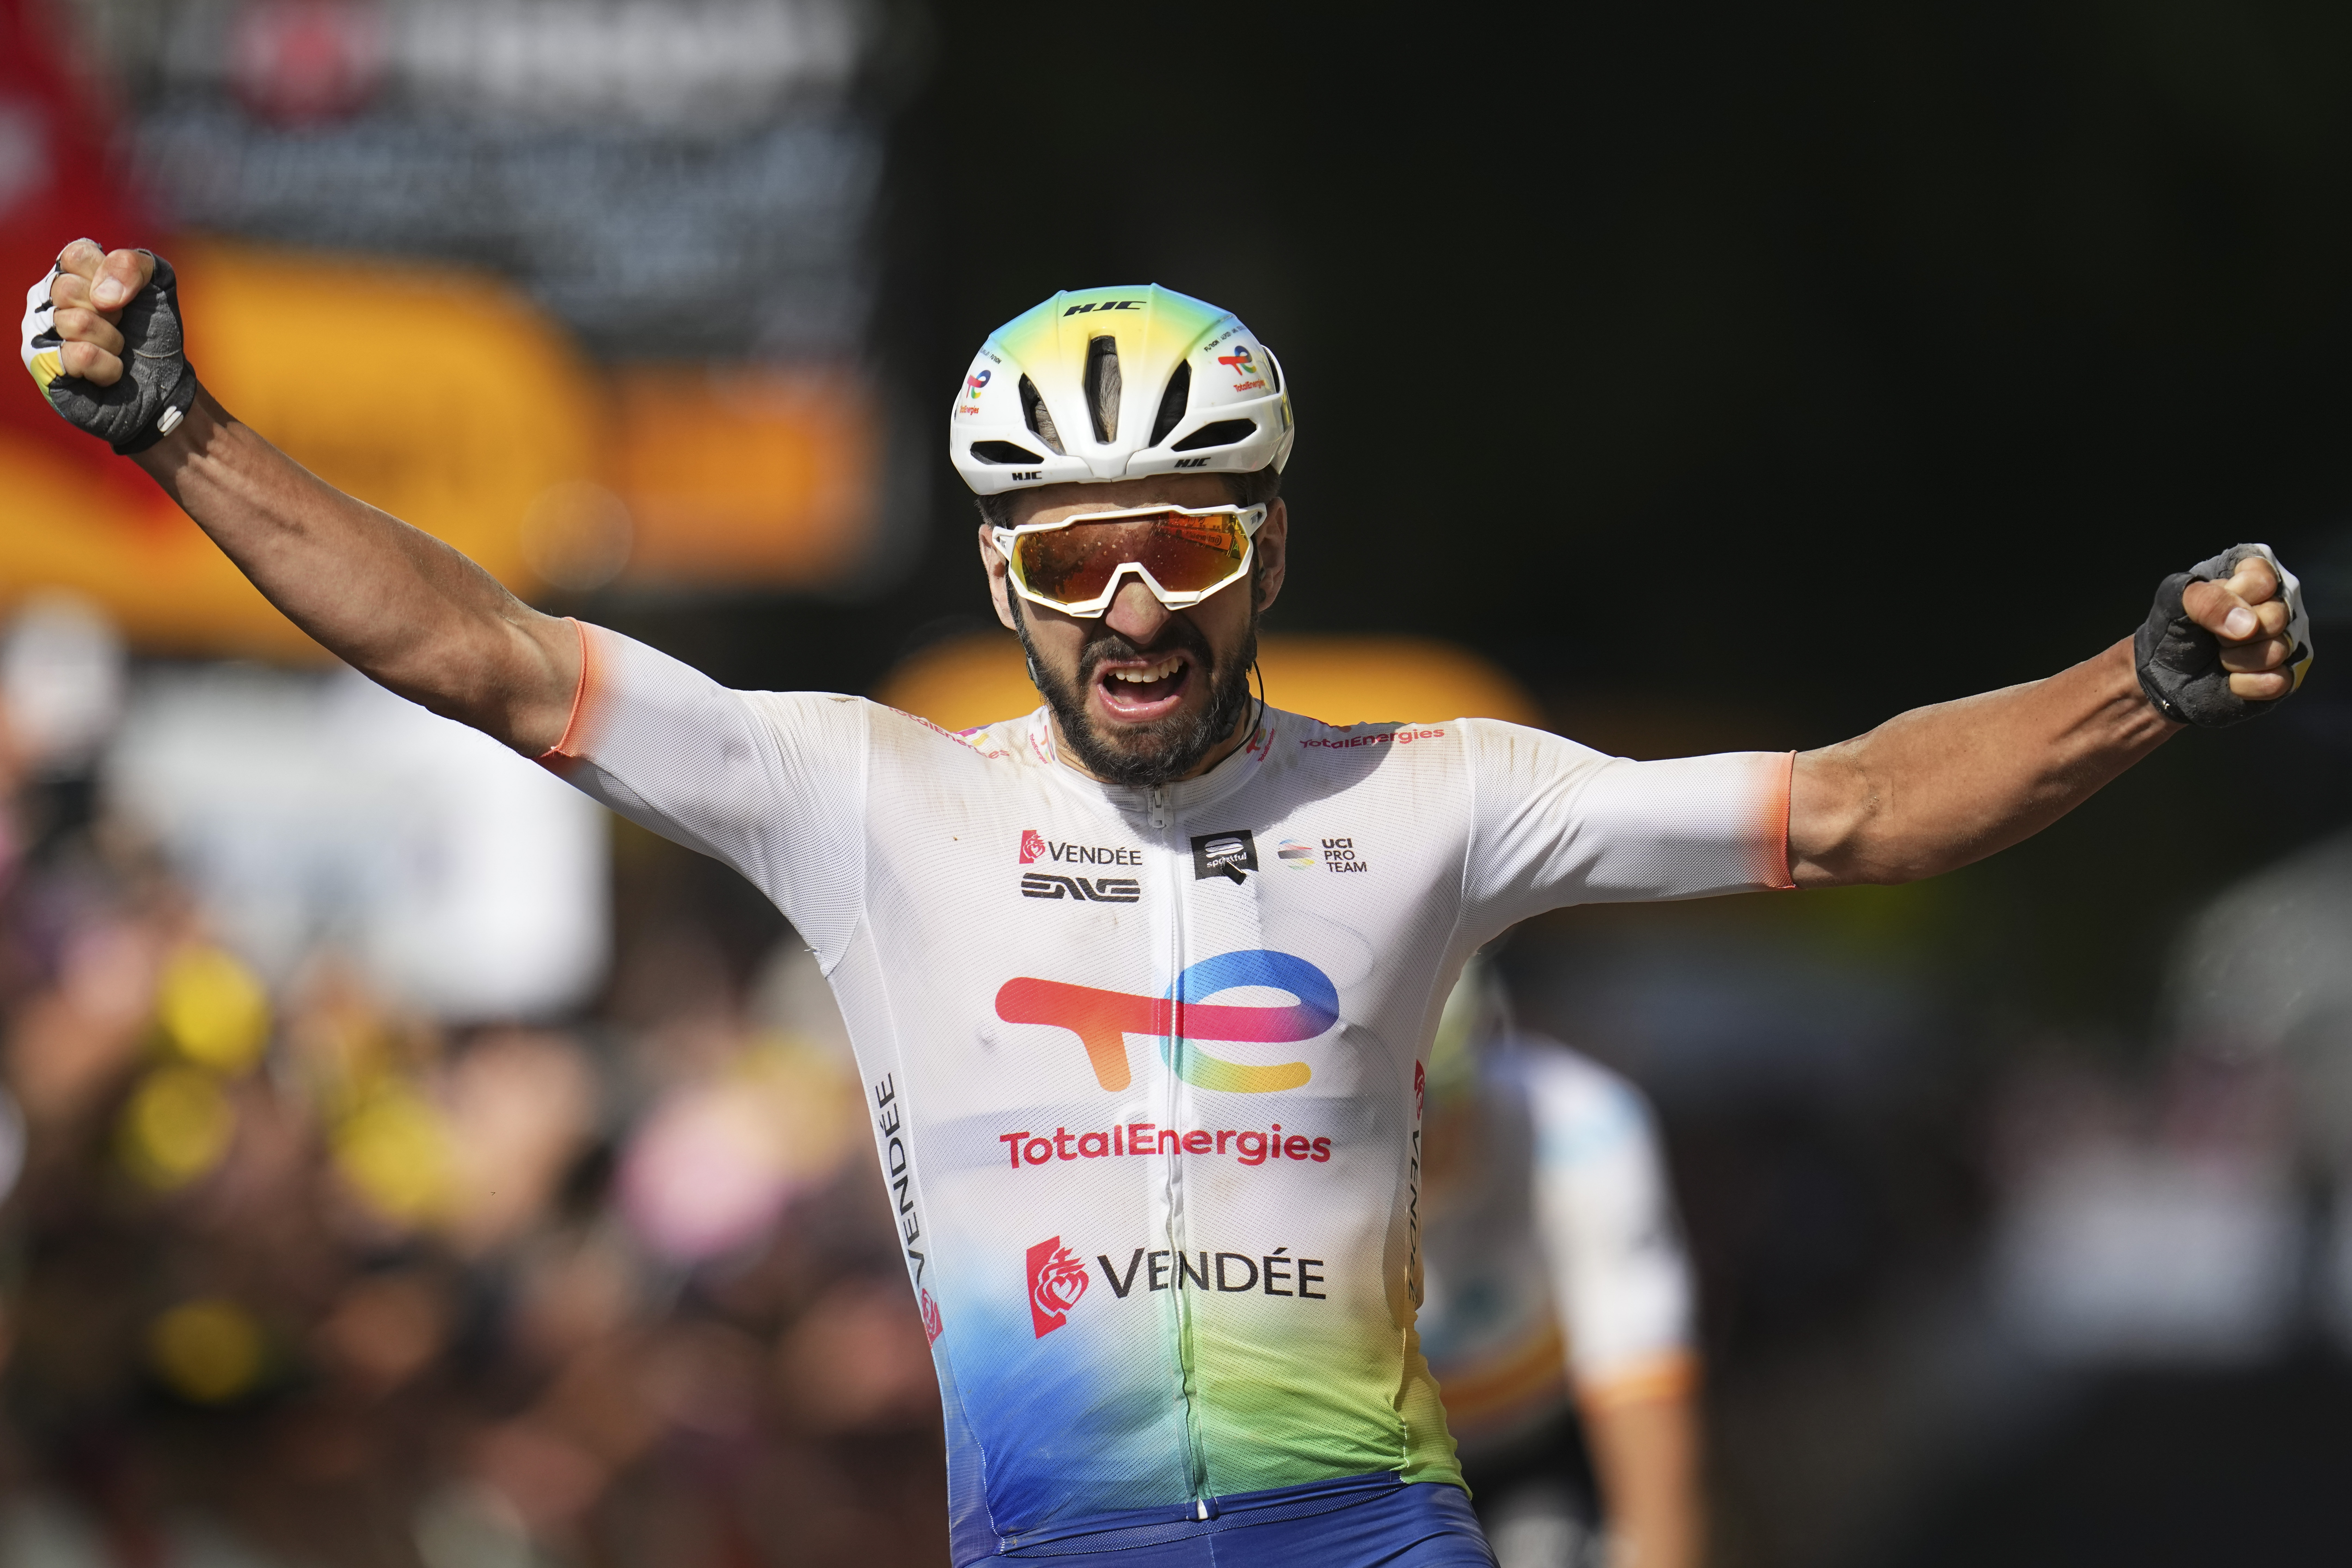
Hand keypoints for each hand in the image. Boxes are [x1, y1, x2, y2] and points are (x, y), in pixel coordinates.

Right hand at [20, 239, 195, 453]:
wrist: (164, 383)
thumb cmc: (153, 332)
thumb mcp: (158, 284)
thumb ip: (134, 264)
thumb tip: (103, 295)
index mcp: (69, 275)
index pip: (74, 255)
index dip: (108, 276)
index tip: (124, 297)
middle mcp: (47, 301)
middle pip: (68, 289)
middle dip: (111, 313)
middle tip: (120, 326)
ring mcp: (41, 334)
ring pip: (75, 323)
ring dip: (112, 340)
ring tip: (116, 350)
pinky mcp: (46, 369)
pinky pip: (79, 355)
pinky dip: (109, 366)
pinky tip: (111, 372)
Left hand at [2181, 553, 2294, 700]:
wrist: (2162, 679)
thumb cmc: (2171, 633)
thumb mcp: (2174, 603)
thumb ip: (2206, 599)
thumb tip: (2250, 625)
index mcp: (2250, 582)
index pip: (2264, 577)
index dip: (2236, 595)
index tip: (2212, 604)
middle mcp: (2273, 609)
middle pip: (2277, 615)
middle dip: (2235, 632)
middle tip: (2215, 638)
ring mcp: (2282, 643)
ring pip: (2279, 649)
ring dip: (2237, 659)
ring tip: (2220, 657)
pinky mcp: (2281, 676)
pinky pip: (2279, 681)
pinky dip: (2245, 684)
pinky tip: (2229, 680)